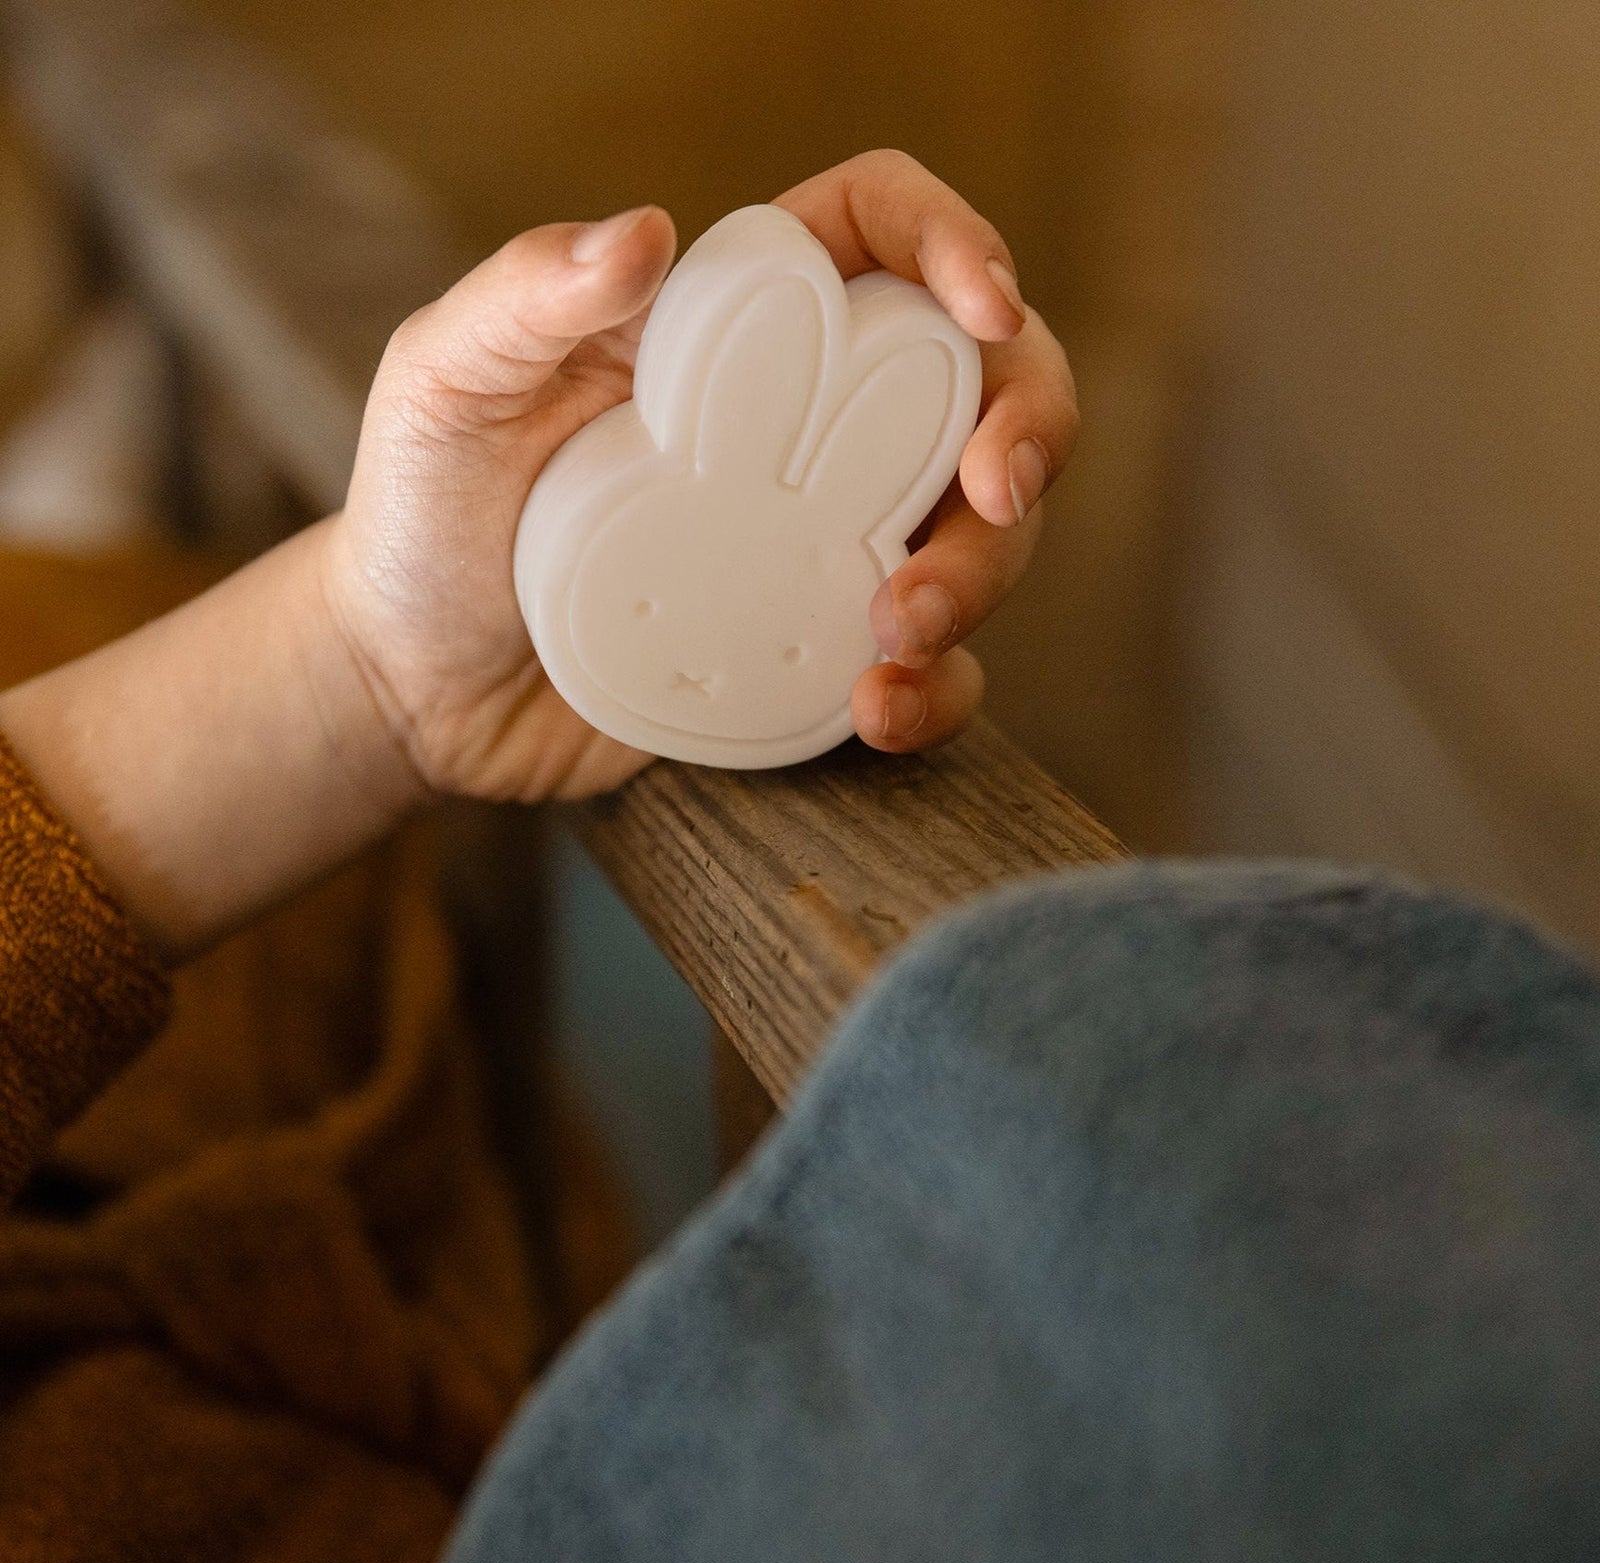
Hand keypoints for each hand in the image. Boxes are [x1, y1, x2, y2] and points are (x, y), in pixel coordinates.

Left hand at [327, 150, 1077, 801]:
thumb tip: (643, 231)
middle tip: (993, 499)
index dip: (960, 247)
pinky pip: (934, 668)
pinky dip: (936, 693)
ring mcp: (824, 543)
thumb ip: (525, 296)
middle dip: (1028, 432)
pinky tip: (877, 712)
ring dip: (980, 578)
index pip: (883, 237)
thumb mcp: (445, 387)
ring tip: (894, 635)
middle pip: (982, 390)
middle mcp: (803, 426)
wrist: (420, 687)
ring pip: (982, 535)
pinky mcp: (820, 650)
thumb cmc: (422, 517)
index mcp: (734, 325)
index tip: (982, 313)